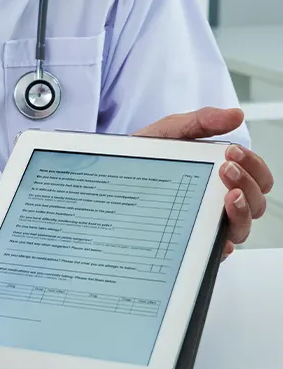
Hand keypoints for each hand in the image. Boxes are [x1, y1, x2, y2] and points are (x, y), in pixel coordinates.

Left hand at [134, 107, 273, 259]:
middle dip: (248, 184)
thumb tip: (235, 116)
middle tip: (227, 168)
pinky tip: (218, 238)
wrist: (112, 173)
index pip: (256, 176)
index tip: (233, 153)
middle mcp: (218, 202)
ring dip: (242, 210)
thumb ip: (201, 122)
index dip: (253, 166)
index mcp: (221, 176)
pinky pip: (213, 252)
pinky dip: (221, 246)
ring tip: (227, 195)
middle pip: (255, 203)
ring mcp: (204, 223)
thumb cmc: (145, 156)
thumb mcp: (171, 133)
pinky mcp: (189, 243)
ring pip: (241, 228)